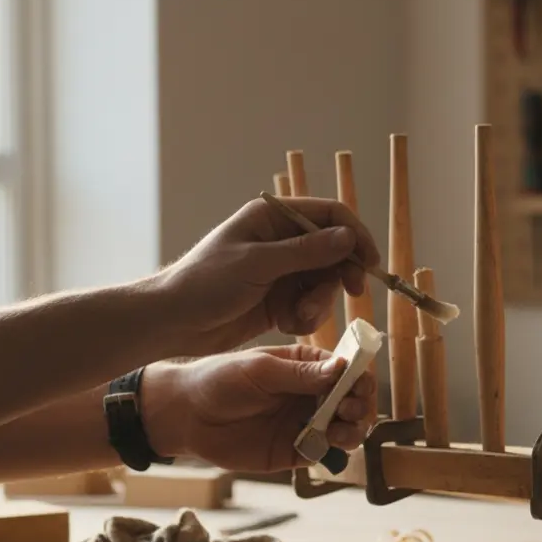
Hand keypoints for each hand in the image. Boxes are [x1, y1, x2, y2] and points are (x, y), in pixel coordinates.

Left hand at [143, 345, 376, 472]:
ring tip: (341, 432)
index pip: (344, 369)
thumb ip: (301, 374)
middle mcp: (310, 394)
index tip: (359, 385)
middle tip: (348, 410)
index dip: (358, 377)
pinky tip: (326, 447)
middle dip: (358, 406)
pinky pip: (323, 453)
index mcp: (305, 366)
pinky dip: (332, 452)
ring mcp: (304, 423)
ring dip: (352, 430)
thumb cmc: (218, 380)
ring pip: (344, 428)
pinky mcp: (293, 451)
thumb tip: (342, 368)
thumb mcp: (261, 370)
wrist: (185, 416)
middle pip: (351, 401)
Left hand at [150, 197, 380, 354]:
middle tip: (352, 294)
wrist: (172, 323)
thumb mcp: (257, 264)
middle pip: (334, 252)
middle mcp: (281, 241)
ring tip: (298, 317)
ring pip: (324, 283)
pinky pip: (309, 305)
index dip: (355, 236)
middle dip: (340, 275)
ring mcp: (281, 271)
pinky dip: (304, 317)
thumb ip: (305, 252)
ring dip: (320, 302)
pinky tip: (283, 325)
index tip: (370, 263)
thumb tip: (348, 237)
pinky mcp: (279, 300)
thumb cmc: (204, 284)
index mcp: (273, 218)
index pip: (329, 216)